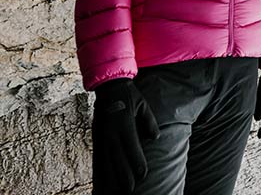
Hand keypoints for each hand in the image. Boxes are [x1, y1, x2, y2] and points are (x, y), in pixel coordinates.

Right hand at [92, 77, 159, 193]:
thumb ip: (149, 122)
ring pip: (106, 161)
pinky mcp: (96, 136)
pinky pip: (97, 156)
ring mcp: (102, 135)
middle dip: (124, 176)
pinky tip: (102, 180)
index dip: (137, 162)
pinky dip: (100, 170)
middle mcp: (111, 132)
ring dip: (111, 177)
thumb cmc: (129, 95)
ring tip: (115, 191)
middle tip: (130, 190)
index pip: (131, 148)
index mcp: (124, 124)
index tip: (143, 174)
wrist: (108, 86)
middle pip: (118, 158)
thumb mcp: (143, 105)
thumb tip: (156, 137)